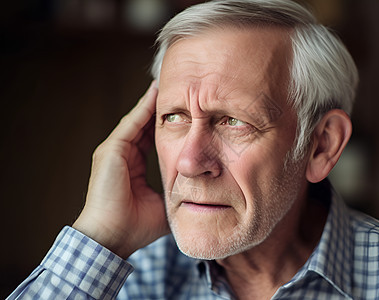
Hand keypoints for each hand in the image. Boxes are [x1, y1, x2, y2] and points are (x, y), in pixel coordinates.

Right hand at [73, 81, 168, 257]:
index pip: (151, 140)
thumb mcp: (164, 203)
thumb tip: (199, 191)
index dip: (167, 127)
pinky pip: (131, 124)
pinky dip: (143, 109)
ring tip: (169, 86)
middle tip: (180, 92)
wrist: (113, 237)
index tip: (185, 113)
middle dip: (161, 110)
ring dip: (153, 104)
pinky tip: (156, 94)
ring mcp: (114, 152)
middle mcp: (123, 156)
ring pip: (137, 121)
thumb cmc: (137, 227)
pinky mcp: (111, 150)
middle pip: (144, 127)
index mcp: (133, 168)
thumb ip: (176, 192)